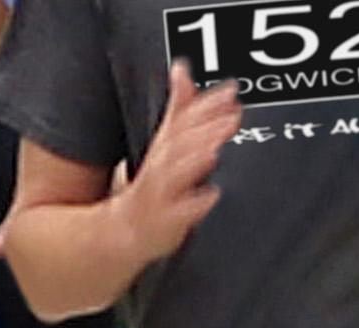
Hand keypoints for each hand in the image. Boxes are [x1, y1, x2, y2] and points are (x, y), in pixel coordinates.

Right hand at [118, 65, 242, 264]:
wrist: (126, 228)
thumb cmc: (153, 184)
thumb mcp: (164, 141)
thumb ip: (179, 107)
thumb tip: (182, 68)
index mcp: (165, 145)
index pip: (184, 117)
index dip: (207, 104)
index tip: (231, 91)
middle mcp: (161, 166)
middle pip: (181, 143)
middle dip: (205, 129)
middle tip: (232, 117)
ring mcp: (161, 194)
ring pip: (175, 175)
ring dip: (194, 161)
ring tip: (214, 150)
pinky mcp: (164, 221)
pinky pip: (178, 214)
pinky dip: (195, 204)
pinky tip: (212, 195)